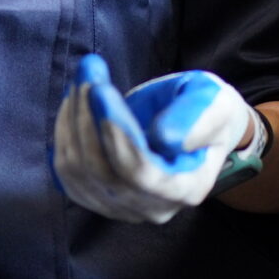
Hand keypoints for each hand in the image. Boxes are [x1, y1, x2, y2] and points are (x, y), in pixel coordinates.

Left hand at [51, 58, 259, 223]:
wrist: (196, 126)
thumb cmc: (209, 111)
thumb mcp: (214, 102)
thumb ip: (195, 119)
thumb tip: (163, 138)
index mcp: (188, 188)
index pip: (140, 173)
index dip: (115, 133)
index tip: (101, 90)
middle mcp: (154, 207)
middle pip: (102, 171)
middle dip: (88, 116)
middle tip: (89, 70)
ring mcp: (124, 208)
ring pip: (77, 171)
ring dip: (72, 119)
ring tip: (84, 78)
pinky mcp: (99, 198)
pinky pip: (66, 173)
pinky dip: (63, 133)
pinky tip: (75, 103)